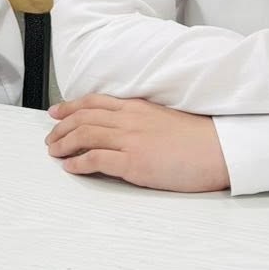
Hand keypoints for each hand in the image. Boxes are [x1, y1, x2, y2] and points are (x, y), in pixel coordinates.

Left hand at [46, 95, 229, 192]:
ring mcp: (130, 140)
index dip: (70, 106)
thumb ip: (140, 119)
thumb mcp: (163, 119)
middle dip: (61, 127)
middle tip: (51, 138)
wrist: (218, 150)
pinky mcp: (133, 162)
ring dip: (64, 143)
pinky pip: (96, 159)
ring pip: (85, 135)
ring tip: (54, 152)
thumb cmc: (196, 139)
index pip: (94, 102)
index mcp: (136, 107)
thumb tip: (122, 129)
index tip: (55, 112)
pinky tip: (70, 167)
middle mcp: (128, 119)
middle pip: (83, 118)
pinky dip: (78, 162)